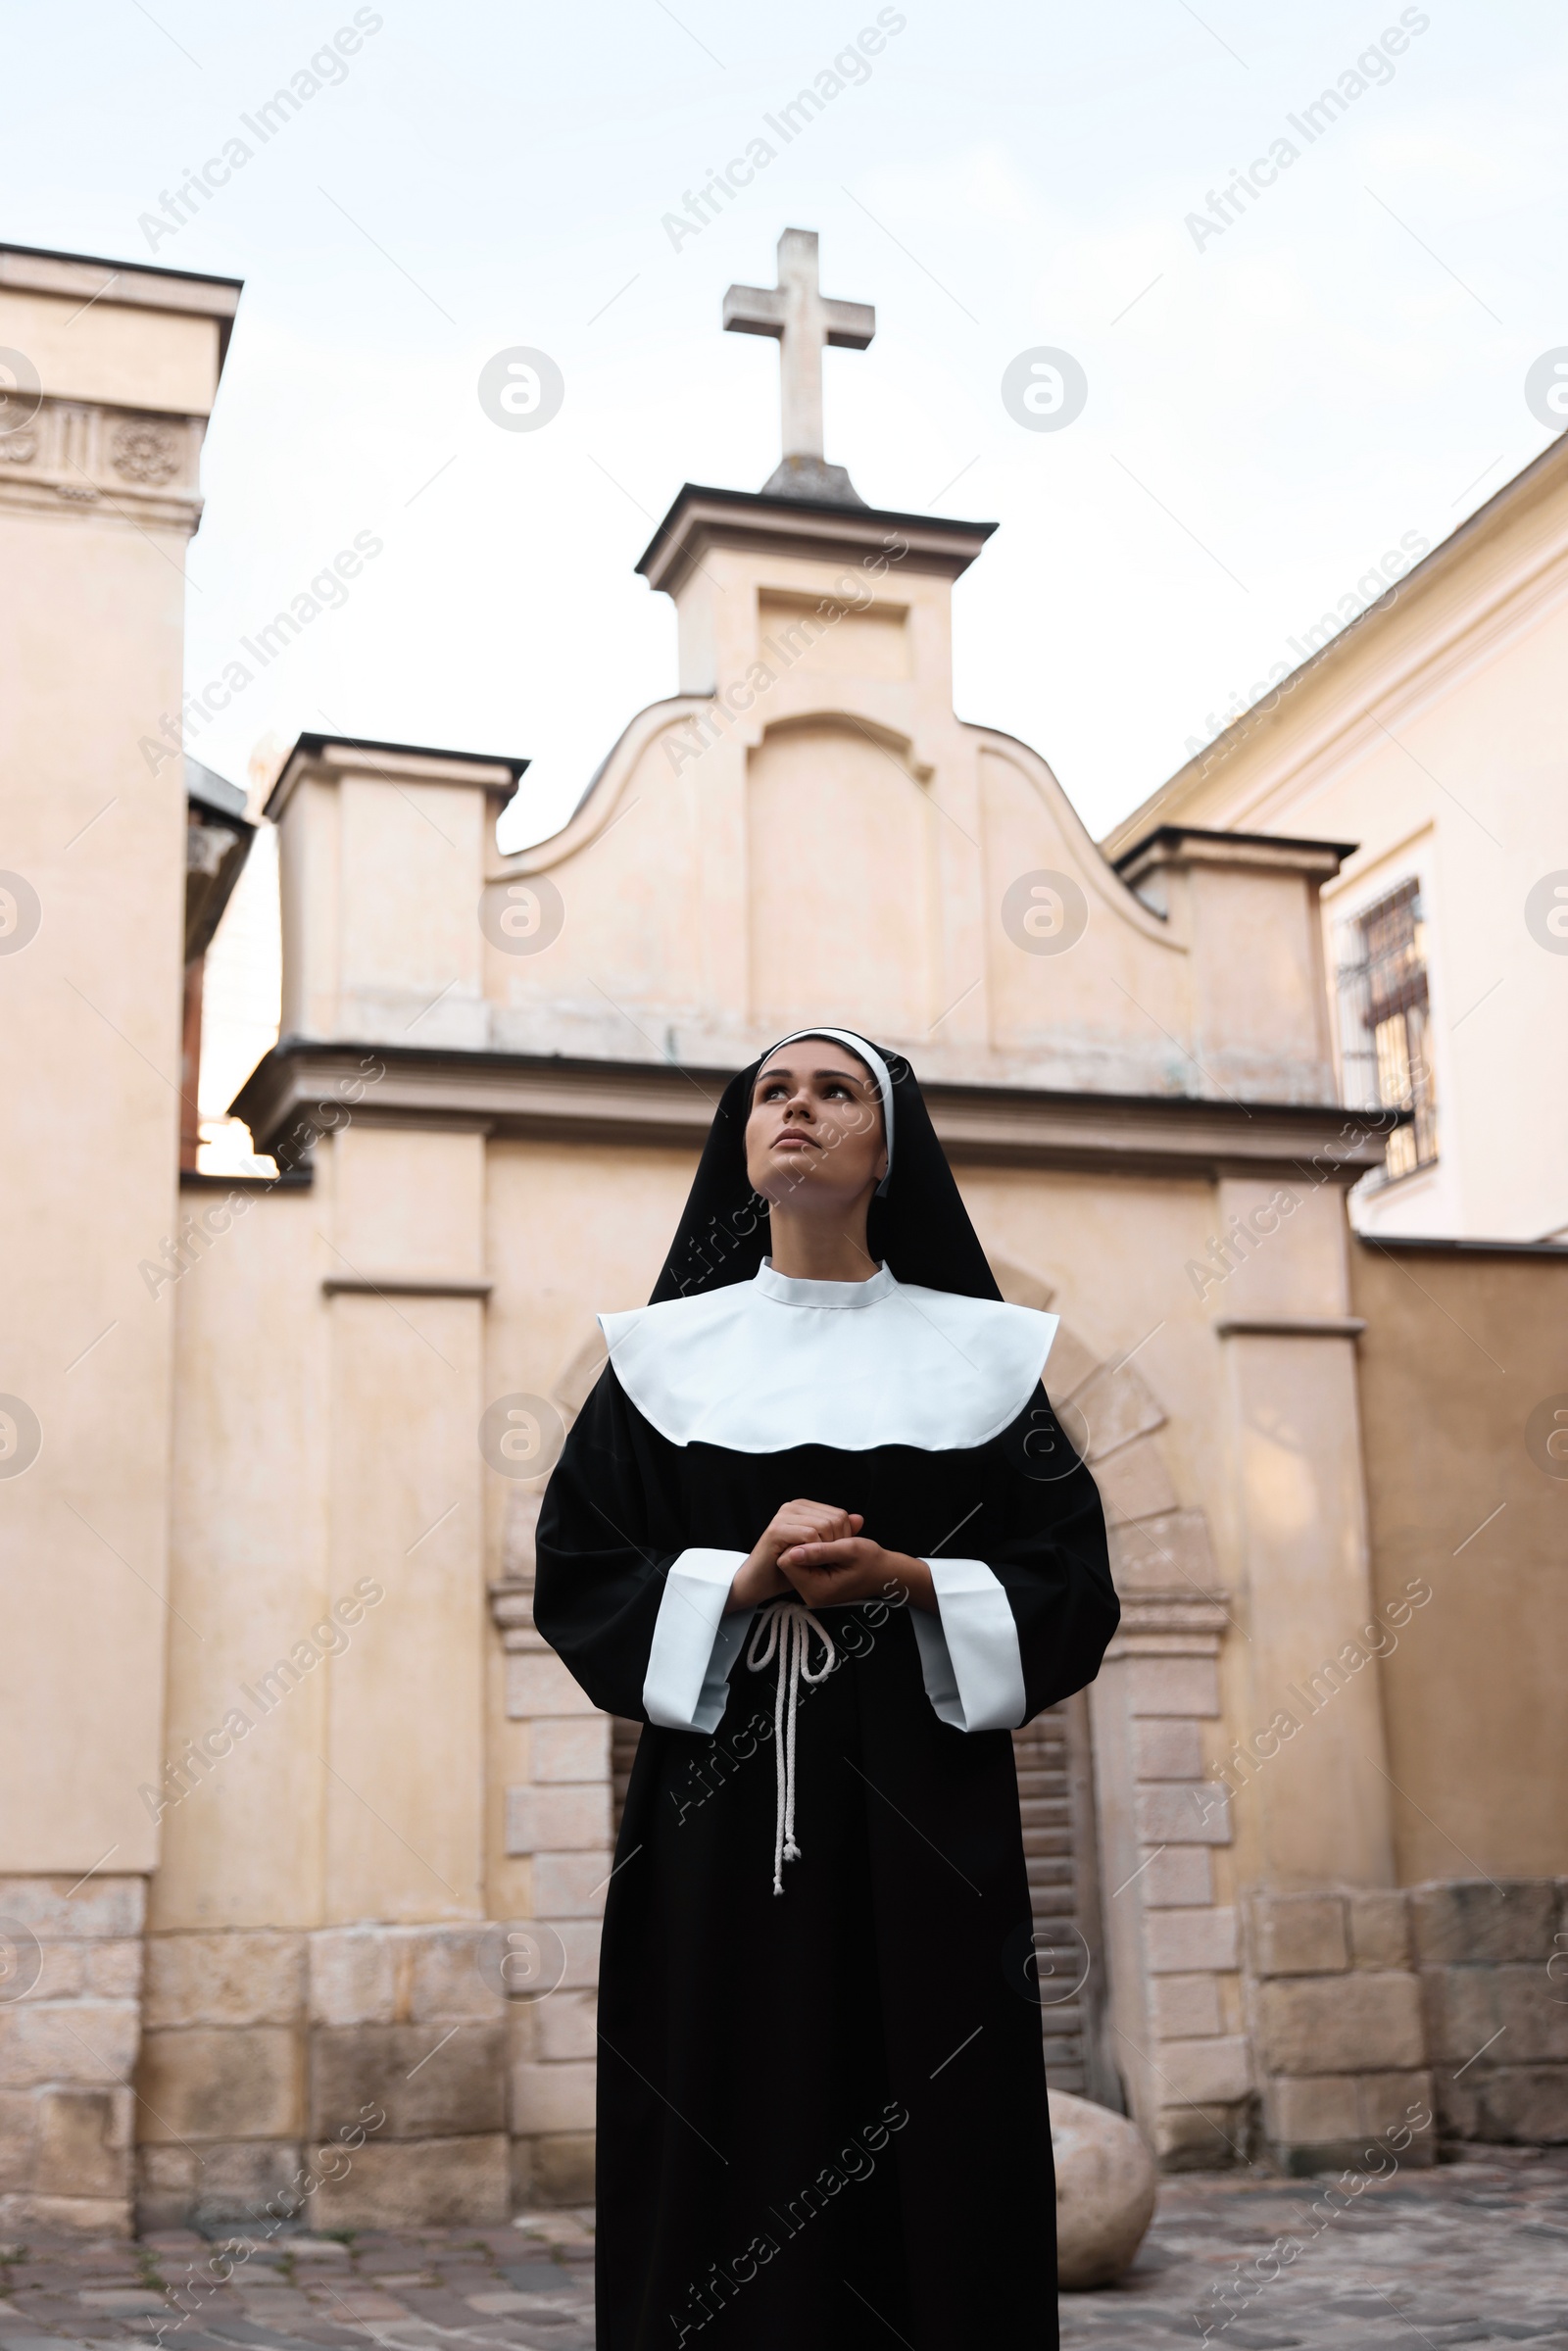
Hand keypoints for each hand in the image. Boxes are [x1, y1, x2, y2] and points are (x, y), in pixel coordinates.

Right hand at [726, 1498, 864, 1613]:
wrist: (760, 1581)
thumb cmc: (790, 1567)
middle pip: (834, 1519)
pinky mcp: (776, 1529)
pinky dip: (814, 1552)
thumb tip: (859, 1518)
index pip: (840, 1515)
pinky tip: (807, 1563)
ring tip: (814, 1563)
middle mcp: (793, 1506)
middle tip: (824, 1562)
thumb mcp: (820, 1550)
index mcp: (804, 1507)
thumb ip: (839, 1534)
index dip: (843, 1538)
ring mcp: (783, 1516)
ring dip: (825, 1549)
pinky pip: (809, 1536)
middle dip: (835, 1544)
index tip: (832, 1556)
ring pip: (824, 1527)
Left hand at [779, 1537, 935, 1615]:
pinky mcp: (814, 1584)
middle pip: (787, 1561)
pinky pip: (801, 1564)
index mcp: (817, 1590)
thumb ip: (820, 1551)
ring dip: (809, 1548)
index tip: (823, 1540)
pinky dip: (812, 1553)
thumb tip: (792, 1552)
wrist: (885, 1573)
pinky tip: (829, 1551)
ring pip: (793, 1561)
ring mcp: (811, 1591)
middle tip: (830, 1544)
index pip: (786, 1561)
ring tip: (832, 1548)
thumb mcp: (849, 1550)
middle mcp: (810, 1595)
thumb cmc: (872, 1561)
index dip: (800, 1544)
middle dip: (804, 1546)